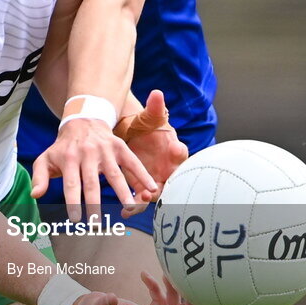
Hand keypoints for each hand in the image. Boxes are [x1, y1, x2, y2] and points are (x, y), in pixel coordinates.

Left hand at [30, 119, 158, 220]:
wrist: (82, 121)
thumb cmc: (63, 148)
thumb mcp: (45, 158)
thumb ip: (39, 177)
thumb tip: (35, 195)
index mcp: (69, 158)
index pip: (71, 184)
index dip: (73, 202)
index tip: (75, 220)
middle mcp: (87, 154)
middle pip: (92, 182)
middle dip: (95, 203)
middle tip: (98, 223)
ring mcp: (105, 150)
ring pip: (115, 174)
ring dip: (123, 192)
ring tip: (130, 208)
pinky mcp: (119, 147)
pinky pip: (132, 162)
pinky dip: (142, 175)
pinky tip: (151, 188)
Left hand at [115, 90, 187, 215]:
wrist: (132, 136)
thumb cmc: (145, 127)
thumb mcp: (149, 117)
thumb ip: (154, 109)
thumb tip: (157, 94)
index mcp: (173, 150)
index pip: (180, 152)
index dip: (179, 152)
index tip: (176, 149)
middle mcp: (168, 168)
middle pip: (171, 181)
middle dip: (163, 186)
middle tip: (153, 189)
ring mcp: (157, 179)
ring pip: (156, 194)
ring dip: (147, 199)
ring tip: (137, 201)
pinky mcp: (143, 187)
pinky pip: (142, 200)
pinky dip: (134, 205)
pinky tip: (125, 210)